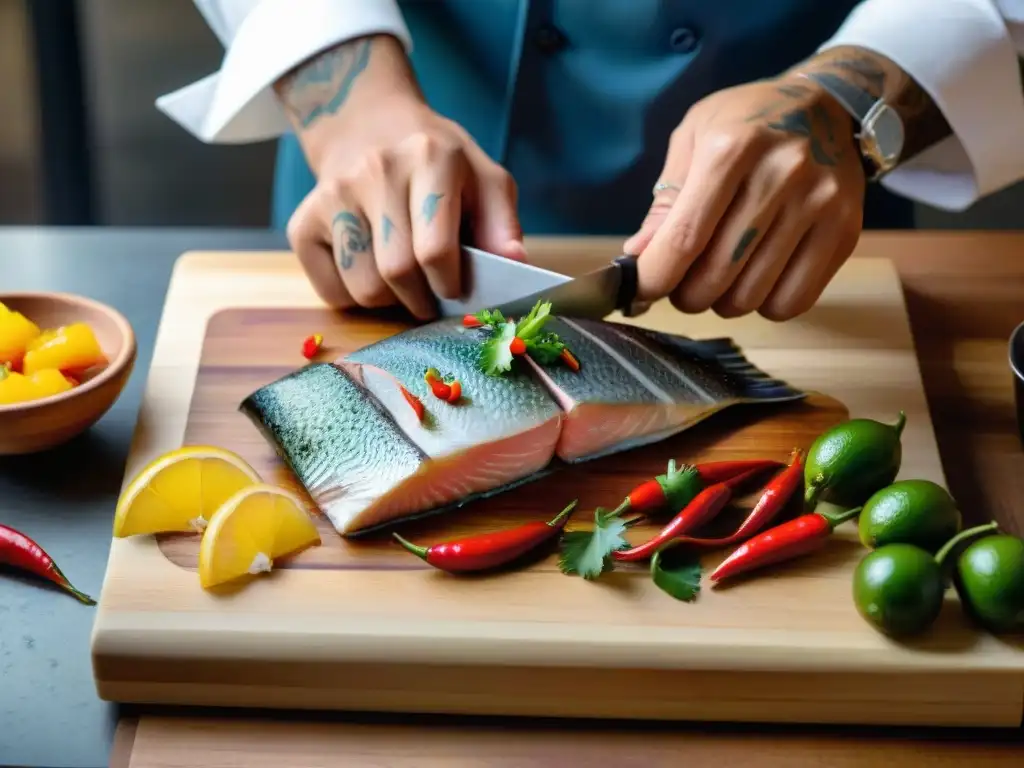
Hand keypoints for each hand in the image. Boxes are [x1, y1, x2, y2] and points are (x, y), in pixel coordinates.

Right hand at [278, 36, 524, 319]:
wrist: (368, 126)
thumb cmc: (438, 164)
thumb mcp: (484, 178)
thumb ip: (503, 224)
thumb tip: (515, 265)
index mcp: (430, 157)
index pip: (435, 250)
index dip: (450, 284)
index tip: (456, 290)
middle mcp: (374, 171)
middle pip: (397, 273)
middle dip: (422, 300)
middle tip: (432, 296)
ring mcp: (332, 195)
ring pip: (363, 289)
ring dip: (389, 300)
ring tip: (402, 280)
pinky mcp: (302, 222)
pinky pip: (331, 291)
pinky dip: (354, 296)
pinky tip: (370, 268)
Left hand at [625, 76, 865, 320]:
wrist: (826, 104)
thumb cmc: (746, 123)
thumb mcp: (694, 138)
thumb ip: (667, 200)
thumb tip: (639, 255)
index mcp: (731, 148)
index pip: (686, 237)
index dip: (656, 276)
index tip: (642, 290)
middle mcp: (780, 175)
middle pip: (716, 275)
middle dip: (686, 295)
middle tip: (684, 284)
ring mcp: (818, 204)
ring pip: (751, 295)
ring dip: (724, 302)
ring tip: (722, 278)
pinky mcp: (844, 229)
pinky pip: (793, 301)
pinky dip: (765, 306)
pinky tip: (758, 280)